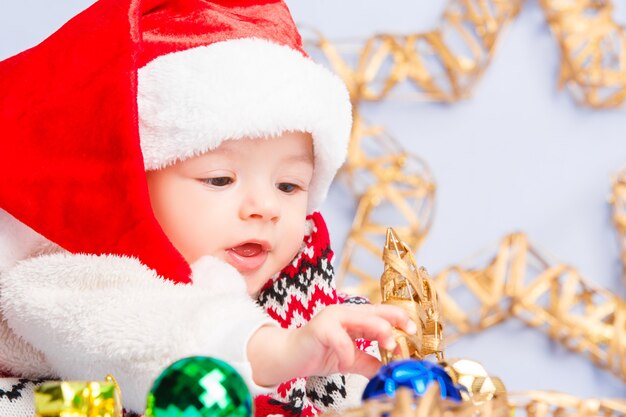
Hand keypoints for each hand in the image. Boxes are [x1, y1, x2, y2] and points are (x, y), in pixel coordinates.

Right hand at [247, 303, 415, 386]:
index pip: (381, 312)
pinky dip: (347, 353)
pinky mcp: (319, 328)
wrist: (288, 357)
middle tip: (407, 337)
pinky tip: (346, 363)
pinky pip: (340, 340)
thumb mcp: (349, 359)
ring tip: (390, 346)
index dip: (399, 318)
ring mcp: (331, 317)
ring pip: (362, 319)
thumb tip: (390, 369)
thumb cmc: (318, 353)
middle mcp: (344, 312)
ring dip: (379, 331)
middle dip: (394, 323)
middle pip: (375, 312)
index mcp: (353, 317)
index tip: (413, 331)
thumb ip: (369, 361)